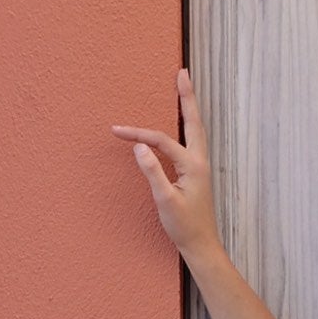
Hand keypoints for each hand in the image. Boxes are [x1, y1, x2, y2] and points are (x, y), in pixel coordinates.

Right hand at [110, 67, 221, 260]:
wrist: (201, 246)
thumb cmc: (184, 227)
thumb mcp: (165, 200)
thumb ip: (153, 172)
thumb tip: (139, 146)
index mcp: (193, 166)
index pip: (162, 141)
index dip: (138, 134)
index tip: (116, 131)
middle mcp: (200, 162)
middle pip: (193, 122)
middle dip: (187, 97)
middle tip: (183, 73)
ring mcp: (200, 167)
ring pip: (195, 130)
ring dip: (189, 108)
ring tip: (185, 88)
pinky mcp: (197, 173)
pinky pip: (191, 142)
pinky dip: (187, 126)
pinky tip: (182, 123)